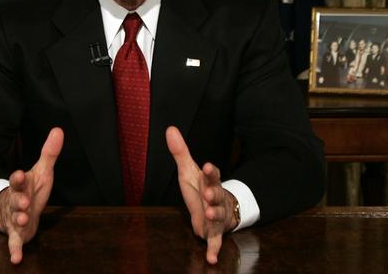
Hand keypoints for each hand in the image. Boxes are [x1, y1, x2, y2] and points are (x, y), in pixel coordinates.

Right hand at [0, 127, 63, 263]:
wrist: (15, 209)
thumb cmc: (30, 189)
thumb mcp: (41, 171)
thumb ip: (49, 153)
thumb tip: (58, 130)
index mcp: (21, 185)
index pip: (17, 180)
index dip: (18, 178)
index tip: (20, 173)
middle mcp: (15, 201)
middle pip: (15, 199)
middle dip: (18, 200)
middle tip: (23, 201)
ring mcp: (14, 218)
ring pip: (14, 218)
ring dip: (18, 220)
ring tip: (22, 220)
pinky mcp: (17, 233)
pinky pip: (14, 242)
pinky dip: (14, 250)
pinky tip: (16, 259)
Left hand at [166, 126, 238, 264]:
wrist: (218, 209)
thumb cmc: (201, 188)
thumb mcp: (189, 170)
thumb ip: (180, 152)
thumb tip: (170, 128)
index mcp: (210, 182)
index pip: (212, 175)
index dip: (212, 171)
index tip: (209, 165)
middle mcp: (216, 198)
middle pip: (216, 194)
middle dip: (213, 194)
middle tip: (208, 193)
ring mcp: (216, 215)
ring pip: (217, 215)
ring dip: (214, 215)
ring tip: (208, 213)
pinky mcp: (214, 232)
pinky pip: (215, 241)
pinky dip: (213, 249)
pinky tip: (210, 259)